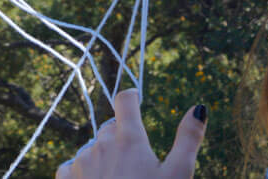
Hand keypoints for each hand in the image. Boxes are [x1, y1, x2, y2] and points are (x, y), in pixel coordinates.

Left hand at [56, 90, 206, 178]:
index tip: (135, 99)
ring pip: (94, 148)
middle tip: (137, 162)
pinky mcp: (68, 178)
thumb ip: (188, 139)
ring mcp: (82, 161)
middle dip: (122, 137)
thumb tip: (200, 108)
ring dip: (105, 157)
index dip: (131, 97)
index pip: (125, 100)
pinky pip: (73, 165)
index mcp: (128, 139)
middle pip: (111, 128)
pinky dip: (84, 171)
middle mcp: (101, 144)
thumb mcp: (178, 174)